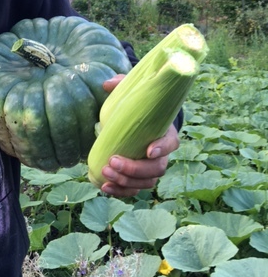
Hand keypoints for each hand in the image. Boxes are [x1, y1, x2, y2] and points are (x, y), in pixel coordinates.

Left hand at [97, 75, 179, 197]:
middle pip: (157, 168)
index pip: (171, 143)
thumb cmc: (138, 106)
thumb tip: (106, 85)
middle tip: (112, 161)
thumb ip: (121, 84)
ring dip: (126, 182)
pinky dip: (121, 191)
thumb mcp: (131, 92)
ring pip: (146, 182)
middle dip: (135, 169)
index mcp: (166, 132)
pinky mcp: (140, 178)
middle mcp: (162, 154)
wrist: (138, 122)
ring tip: (105, 173)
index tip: (148, 150)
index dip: (162, 148)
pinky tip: (104, 187)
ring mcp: (152, 168)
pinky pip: (134, 190)